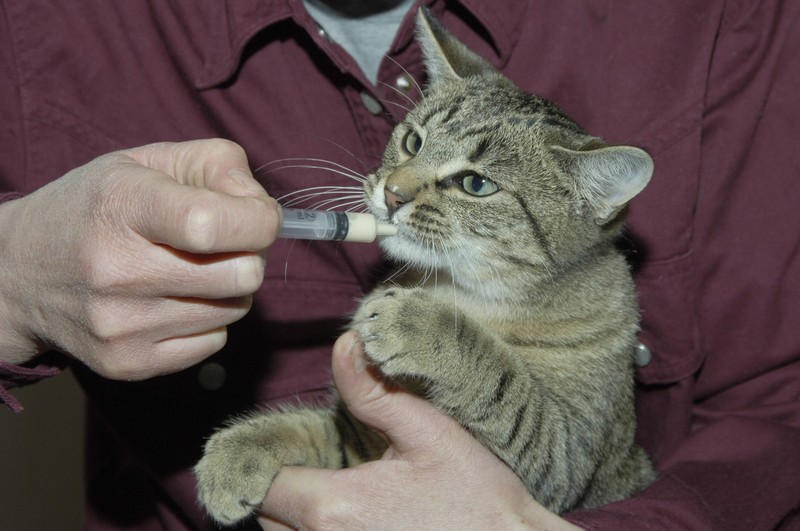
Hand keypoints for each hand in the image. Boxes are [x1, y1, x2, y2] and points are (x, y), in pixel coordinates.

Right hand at [0, 139, 279, 377]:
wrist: (17, 274)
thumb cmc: (95, 209)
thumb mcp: (145, 161)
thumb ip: (218, 165)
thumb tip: (265, 208)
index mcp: (122, 206)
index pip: (211, 224)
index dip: (258, 221)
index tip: (261, 217)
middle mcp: (117, 270)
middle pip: (242, 274)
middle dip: (250, 254)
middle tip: (227, 243)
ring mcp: (121, 324)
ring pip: (235, 309)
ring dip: (229, 287)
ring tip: (192, 269)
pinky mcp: (128, 363)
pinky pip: (215, 342)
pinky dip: (209, 319)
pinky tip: (176, 299)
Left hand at [258, 331, 581, 530]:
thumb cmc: (477, 499)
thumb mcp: (429, 433)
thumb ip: (374, 393)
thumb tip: (344, 345)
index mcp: (336, 506)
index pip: (265, 485)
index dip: (268, 462)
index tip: (290, 448)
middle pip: (270, 518)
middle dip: (282, 490)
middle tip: (317, 465)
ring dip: (297, 518)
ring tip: (337, 494)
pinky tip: (357, 520)